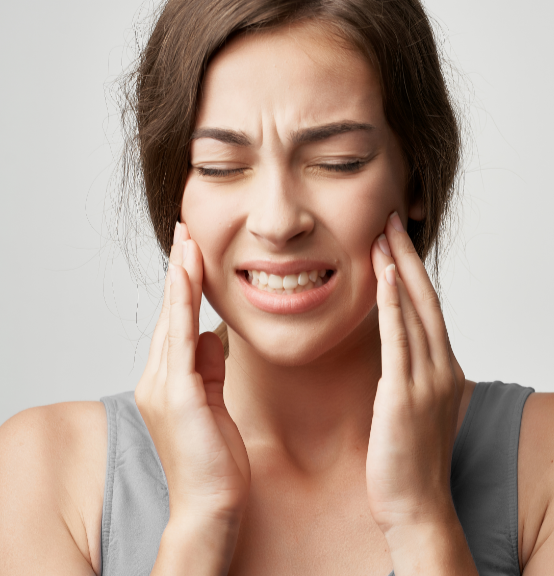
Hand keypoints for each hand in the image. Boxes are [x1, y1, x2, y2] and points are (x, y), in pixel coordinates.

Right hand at [135, 222, 250, 536]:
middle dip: (179, 270)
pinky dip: (184, 306)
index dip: (183, 286)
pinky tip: (190, 279)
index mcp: (169, 379)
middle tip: (186, 230)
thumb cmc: (215, 458)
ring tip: (188, 241)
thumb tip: (211, 334)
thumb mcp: (215, 401)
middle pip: (169, 312)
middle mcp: (158, 378)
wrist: (211, 502)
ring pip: (171, 319)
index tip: (191, 252)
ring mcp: (163, 386)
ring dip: (181, 278)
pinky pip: (180, 341)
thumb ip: (210, 367)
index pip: (176, 321)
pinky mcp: (177, 396)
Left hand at [366, 212, 464, 535]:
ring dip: (400, 268)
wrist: (418, 508)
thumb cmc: (411, 465)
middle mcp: (441, 368)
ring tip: (383, 233)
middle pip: (426, 299)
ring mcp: (427, 381)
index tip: (396, 241)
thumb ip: (409, 378)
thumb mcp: (415, 411)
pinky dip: (395, 304)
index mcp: (443, 370)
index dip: (414, 271)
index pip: (429, 309)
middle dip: (408, 256)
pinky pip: (400, 340)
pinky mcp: (405, 396)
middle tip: (391, 218)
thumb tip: (395, 357)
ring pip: (415, 311)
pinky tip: (386, 275)